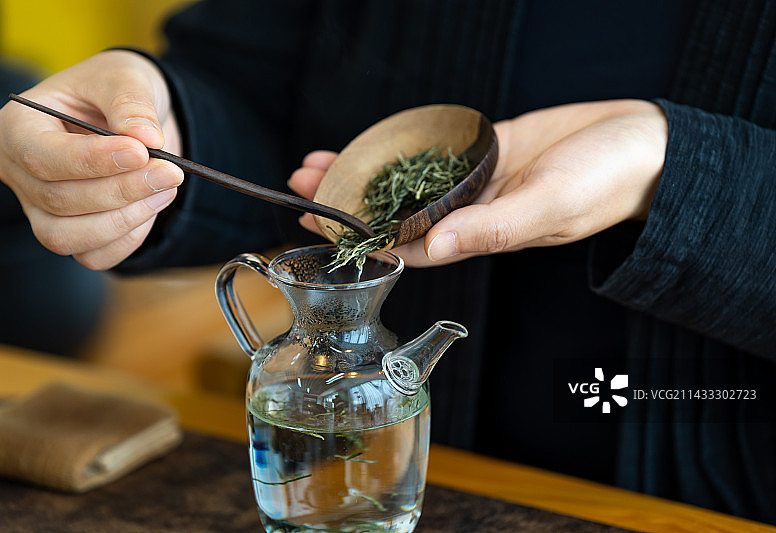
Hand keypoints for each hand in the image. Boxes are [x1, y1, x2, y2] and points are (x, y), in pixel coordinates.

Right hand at [0, 50, 183, 269]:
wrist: (132, 120)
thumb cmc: (114, 92)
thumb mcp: (125, 79)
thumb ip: (132, 104)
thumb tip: (146, 137)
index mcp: (18, 126)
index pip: (43, 157)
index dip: (93, 161)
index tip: (141, 152)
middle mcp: (19, 172)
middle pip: (59, 201)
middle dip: (121, 190)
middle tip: (170, 171)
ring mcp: (40, 208)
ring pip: (68, 238)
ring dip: (125, 220)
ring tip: (165, 188)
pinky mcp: (71, 232)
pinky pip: (93, 256)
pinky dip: (128, 240)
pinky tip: (153, 207)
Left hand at [289, 100, 666, 266]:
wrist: (639, 145)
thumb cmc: (604, 184)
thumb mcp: (547, 207)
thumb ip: (493, 228)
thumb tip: (437, 245)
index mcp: (481, 235)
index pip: (407, 245)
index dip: (360, 240)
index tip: (318, 230)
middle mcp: (471, 213)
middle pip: (395, 214)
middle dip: (347, 205)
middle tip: (301, 188)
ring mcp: (475, 182)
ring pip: (406, 183)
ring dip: (364, 175)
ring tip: (316, 164)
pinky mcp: (483, 152)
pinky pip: (432, 153)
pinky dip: (399, 149)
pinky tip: (369, 143)